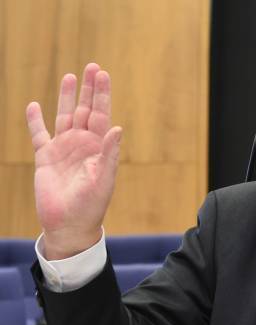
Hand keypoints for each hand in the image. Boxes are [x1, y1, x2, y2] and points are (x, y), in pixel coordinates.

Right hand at [26, 63, 121, 259]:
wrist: (69, 224)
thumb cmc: (91, 204)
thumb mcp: (104, 178)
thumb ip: (109, 153)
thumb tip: (118, 128)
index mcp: (99, 147)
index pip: (102, 114)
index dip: (102, 94)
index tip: (103, 74)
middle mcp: (82, 144)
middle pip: (86, 110)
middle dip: (89, 89)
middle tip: (93, 67)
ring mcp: (64, 149)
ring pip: (65, 116)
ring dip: (67, 97)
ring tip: (70, 76)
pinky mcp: (45, 158)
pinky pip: (39, 135)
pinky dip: (35, 121)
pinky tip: (34, 105)